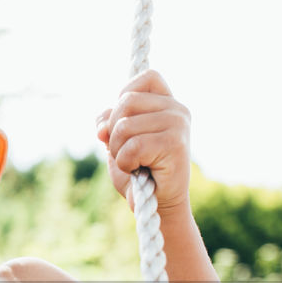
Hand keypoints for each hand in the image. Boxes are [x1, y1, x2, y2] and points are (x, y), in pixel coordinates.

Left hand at [95, 70, 191, 212]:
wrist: (157, 205)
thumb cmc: (139, 171)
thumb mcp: (118, 141)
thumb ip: (109, 123)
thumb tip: (103, 125)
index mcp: (167, 103)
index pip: (146, 77)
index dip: (124, 96)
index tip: (122, 121)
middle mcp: (178, 109)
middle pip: (126, 102)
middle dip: (113, 131)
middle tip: (124, 151)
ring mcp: (178, 125)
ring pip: (125, 126)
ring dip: (118, 150)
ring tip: (133, 163)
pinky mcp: (175, 144)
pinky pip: (133, 146)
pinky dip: (125, 163)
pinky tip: (138, 170)